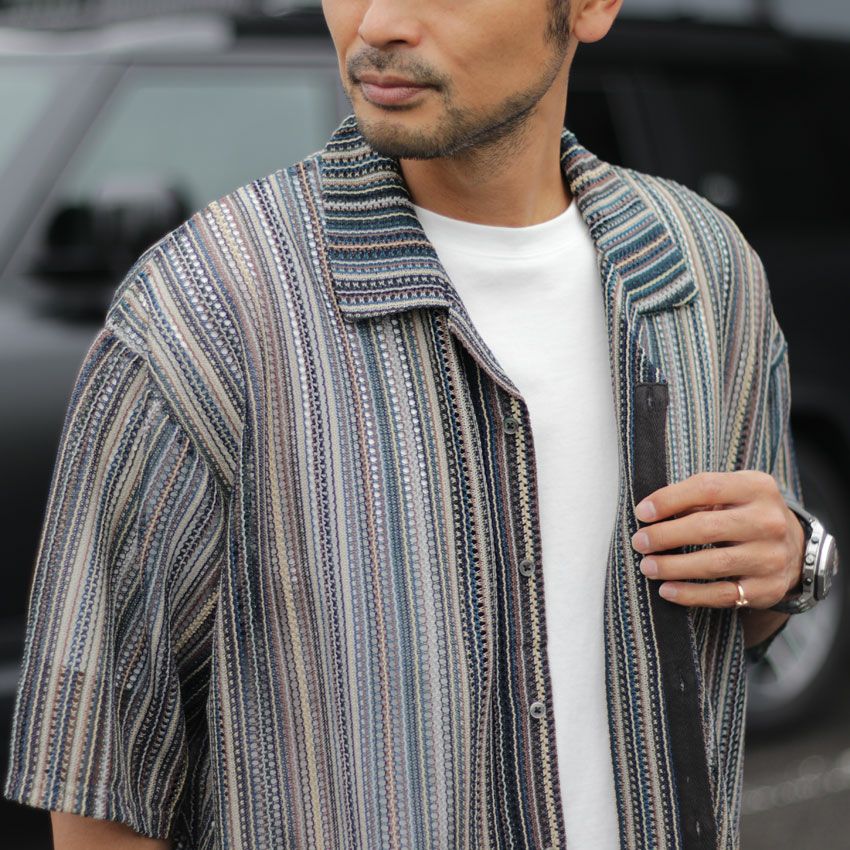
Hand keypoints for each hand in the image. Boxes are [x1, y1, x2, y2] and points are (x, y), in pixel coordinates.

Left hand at [631, 471, 805, 608]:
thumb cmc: (744, 514)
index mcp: (757, 488)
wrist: (793, 548)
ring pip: (714, 564)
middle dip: (666, 536)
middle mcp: (769, 522)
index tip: (642, 512)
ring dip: (673, 567)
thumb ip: (696, 497)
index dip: (669, 499)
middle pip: (707, 528)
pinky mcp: (767, 589)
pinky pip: (723, 594)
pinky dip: (691, 594)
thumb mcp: (731, 494)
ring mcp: (770, 557)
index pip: (707, 488)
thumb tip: (649, 512)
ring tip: (647, 566)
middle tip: (640, 543)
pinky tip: (667, 591)